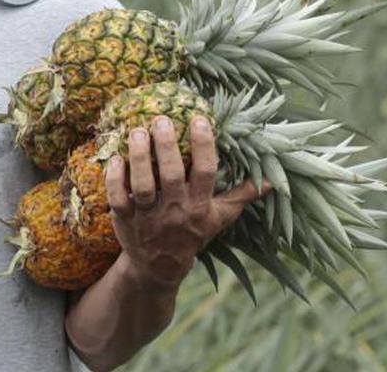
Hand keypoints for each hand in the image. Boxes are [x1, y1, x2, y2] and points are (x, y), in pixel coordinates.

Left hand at [104, 116, 268, 286]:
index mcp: (199, 207)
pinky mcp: (124, 219)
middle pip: (171, 176)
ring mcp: (148, 216)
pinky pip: (118, 197)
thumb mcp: (219, 218)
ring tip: (137, 130)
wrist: (158, 266)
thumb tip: (271, 181)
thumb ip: (241, 197)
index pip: (205, 173)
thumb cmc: (191, 233)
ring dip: (139, 157)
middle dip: (166, 146)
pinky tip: (115, 157)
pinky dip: (115, 178)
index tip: (199, 120)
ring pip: (142, 185)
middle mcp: (174, 211)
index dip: (203, 147)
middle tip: (161, 119)